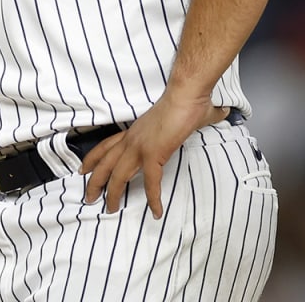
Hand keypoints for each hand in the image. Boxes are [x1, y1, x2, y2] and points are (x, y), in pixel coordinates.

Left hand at [80, 96, 227, 215]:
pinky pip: (150, 183)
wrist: (188, 94)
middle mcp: (133, 139)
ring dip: (112, 194)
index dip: (93, 158)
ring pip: (117, 176)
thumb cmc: (189, 99)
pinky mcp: (153, 154)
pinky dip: (153, 198)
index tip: (84, 169)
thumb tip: (220, 111)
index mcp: (136, 130)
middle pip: (105, 163)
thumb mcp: (188, 112)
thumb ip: (204, 114)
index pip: (108, 145)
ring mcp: (140, 147)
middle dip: (94, 182)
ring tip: (111, 209)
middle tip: (89, 197)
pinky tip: (156, 211)